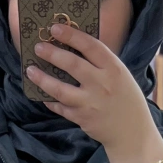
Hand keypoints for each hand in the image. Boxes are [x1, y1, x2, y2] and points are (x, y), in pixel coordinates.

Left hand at [27, 24, 162, 162]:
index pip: (90, 46)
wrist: (132, 134)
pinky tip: (42, 94)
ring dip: (42, 79)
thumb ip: (101, 64)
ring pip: (60, 89)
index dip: (71, 35)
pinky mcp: (82, 119)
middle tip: (38, 47)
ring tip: (30, 70)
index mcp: (114, 69)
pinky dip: (50, 101)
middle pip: (72, 65)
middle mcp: (102, 84)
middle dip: (52, 53)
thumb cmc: (126, 100)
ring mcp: (90, 103)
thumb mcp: (121, 76)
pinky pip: (61, 107)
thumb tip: (74, 47)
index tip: (55, 28)